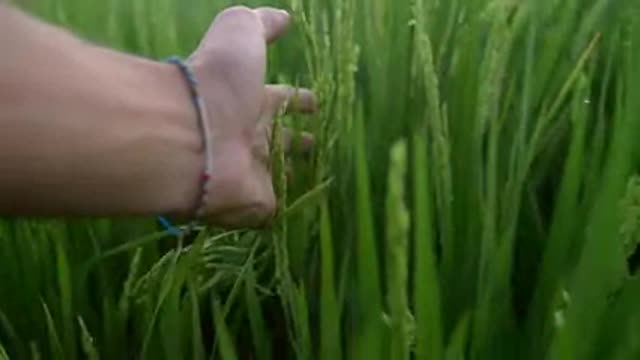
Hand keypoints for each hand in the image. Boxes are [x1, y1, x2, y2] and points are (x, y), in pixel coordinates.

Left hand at [188, 6, 316, 228]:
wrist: (191, 134)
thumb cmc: (217, 81)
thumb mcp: (239, 32)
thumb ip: (261, 23)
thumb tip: (284, 16)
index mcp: (250, 101)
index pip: (281, 99)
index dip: (300, 99)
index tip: (317, 101)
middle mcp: (251, 137)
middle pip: (280, 139)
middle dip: (299, 139)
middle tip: (316, 141)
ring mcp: (253, 172)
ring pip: (279, 174)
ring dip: (295, 174)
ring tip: (317, 174)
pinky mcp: (257, 204)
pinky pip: (277, 208)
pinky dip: (289, 208)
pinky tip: (307, 207)